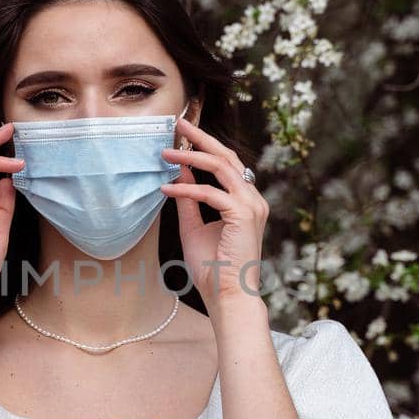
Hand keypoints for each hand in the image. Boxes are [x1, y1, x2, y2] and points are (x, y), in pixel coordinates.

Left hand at [160, 117, 267, 315]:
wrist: (228, 297)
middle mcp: (253, 199)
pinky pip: (211, 193)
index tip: (181, 134)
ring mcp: (252, 205)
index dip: (204, 146)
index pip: (226, 164)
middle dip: (201, 137)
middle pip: (227, 156)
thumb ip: (188, 198)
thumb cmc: (213, 268)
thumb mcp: (194, 227)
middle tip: (177, 122)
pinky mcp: (243, 215)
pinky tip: (166, 187)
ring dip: (191, 156)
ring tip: (166, 151)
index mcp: (245, 201)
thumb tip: (179, 169)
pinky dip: (187, 188)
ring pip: (222, 167)